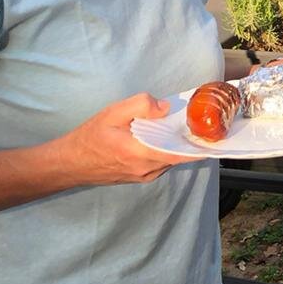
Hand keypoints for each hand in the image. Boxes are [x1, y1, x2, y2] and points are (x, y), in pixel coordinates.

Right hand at [58, 93, 192, 185]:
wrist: (69, 163)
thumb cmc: (90, 137)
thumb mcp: (113, 113)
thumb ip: (140, 106)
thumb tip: (165, 107)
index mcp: (140, 153)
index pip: (180, 154)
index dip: (199, 146)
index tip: (213, 136)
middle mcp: (146, 169)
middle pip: (178, 155)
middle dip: (189, 140)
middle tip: (198, 123)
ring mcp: (144, 176)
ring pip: (170, 159)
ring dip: (176, 146)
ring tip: (180, 127)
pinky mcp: (140, 177)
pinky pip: (161, 163)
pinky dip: (166, 151)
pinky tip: (161, 137)